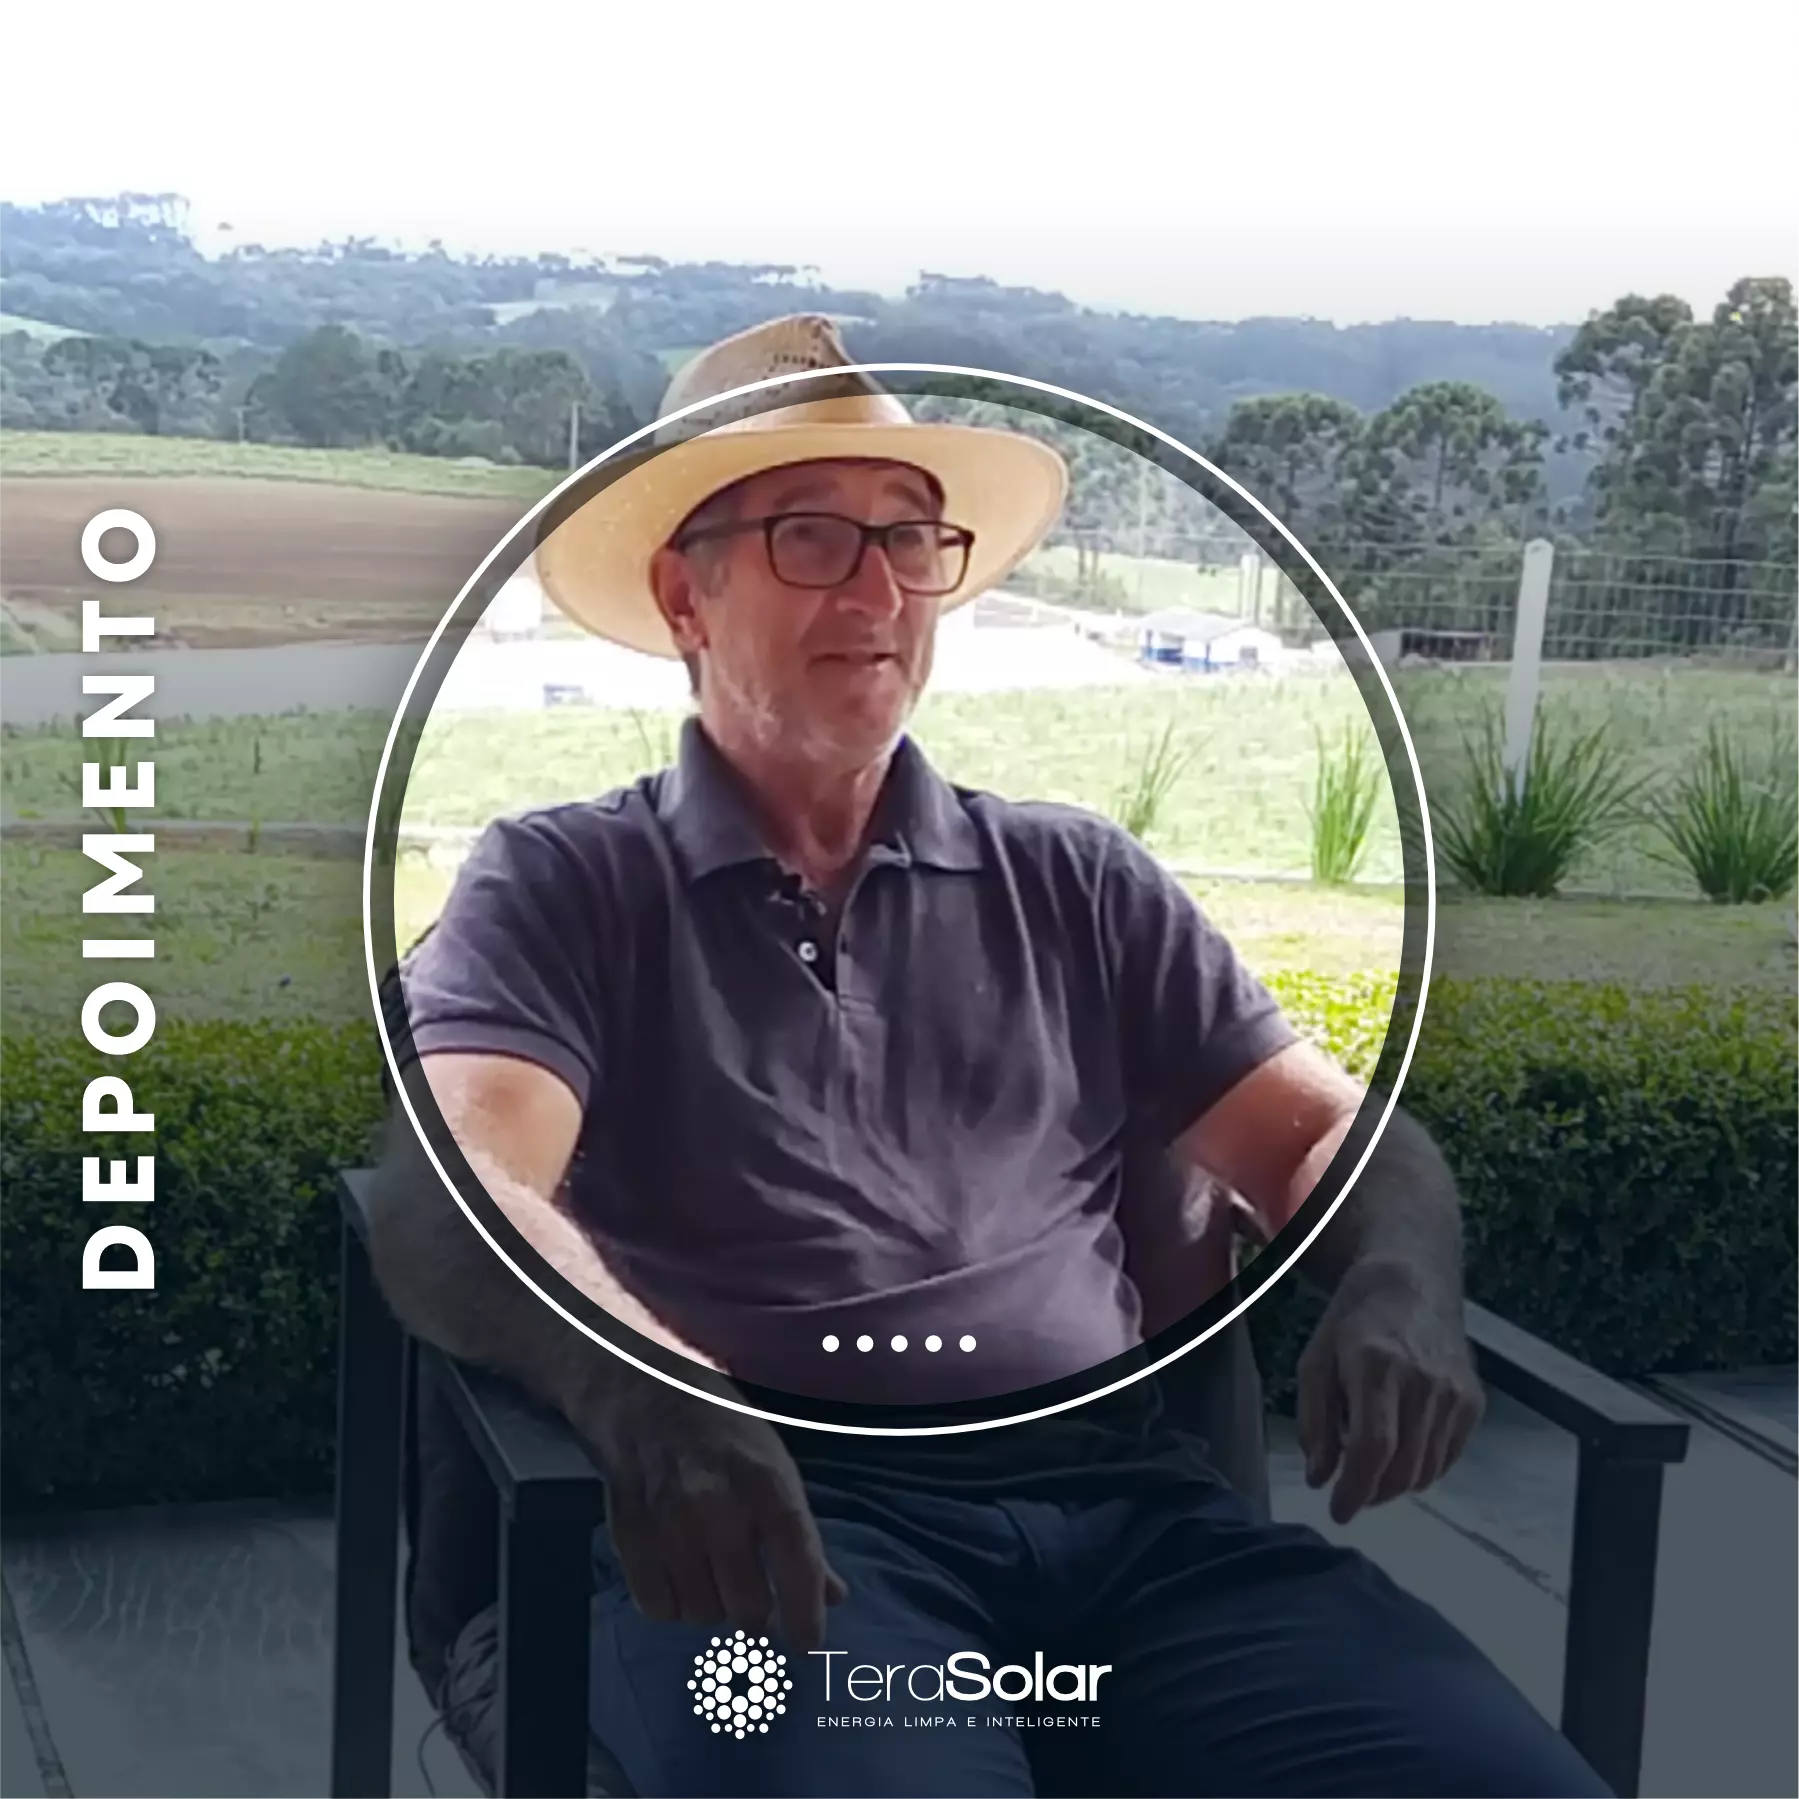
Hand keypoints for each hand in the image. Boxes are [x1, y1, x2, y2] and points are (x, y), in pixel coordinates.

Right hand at [574, 1375, 849, 1652]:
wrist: (648, 1401)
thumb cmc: (726, 1436)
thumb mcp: (777, 1469)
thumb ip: (802, 1537)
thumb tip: (833, 1597)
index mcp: (766, 1485)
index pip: (797, 1566)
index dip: (805, 1616)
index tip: (807, 1644)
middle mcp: (719, 1507)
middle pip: (748, 1606)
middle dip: (757, 1614)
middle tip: (754, 1601)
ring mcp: (670, 1526)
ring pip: (703, 1615)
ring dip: (713, 1607)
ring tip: (712, 1573)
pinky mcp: (632, 1540)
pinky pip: (660, 1610)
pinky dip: (675, 1605)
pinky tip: (680, 1575)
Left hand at [1296, 1260, 1483, 1524]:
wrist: (1410, 1284)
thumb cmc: (1353, 1321)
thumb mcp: (1316, 1360)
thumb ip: (1314, 1421)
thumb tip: (1320, 1477)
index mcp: (1377, 1366)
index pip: (1372, 1448)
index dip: (1355, 1489)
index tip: (1338, 1511)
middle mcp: (1423, 1382)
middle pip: (1402, 1467)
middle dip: (1371, 1493)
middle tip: (1350, 1492)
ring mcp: (1454, 1393)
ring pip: (1426, 1470)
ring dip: (1395, 1484)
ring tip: (1371, 1468)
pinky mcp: (1473, 1401)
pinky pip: (1447, 1458)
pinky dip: (1421, 1468)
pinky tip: (1400, 1451)